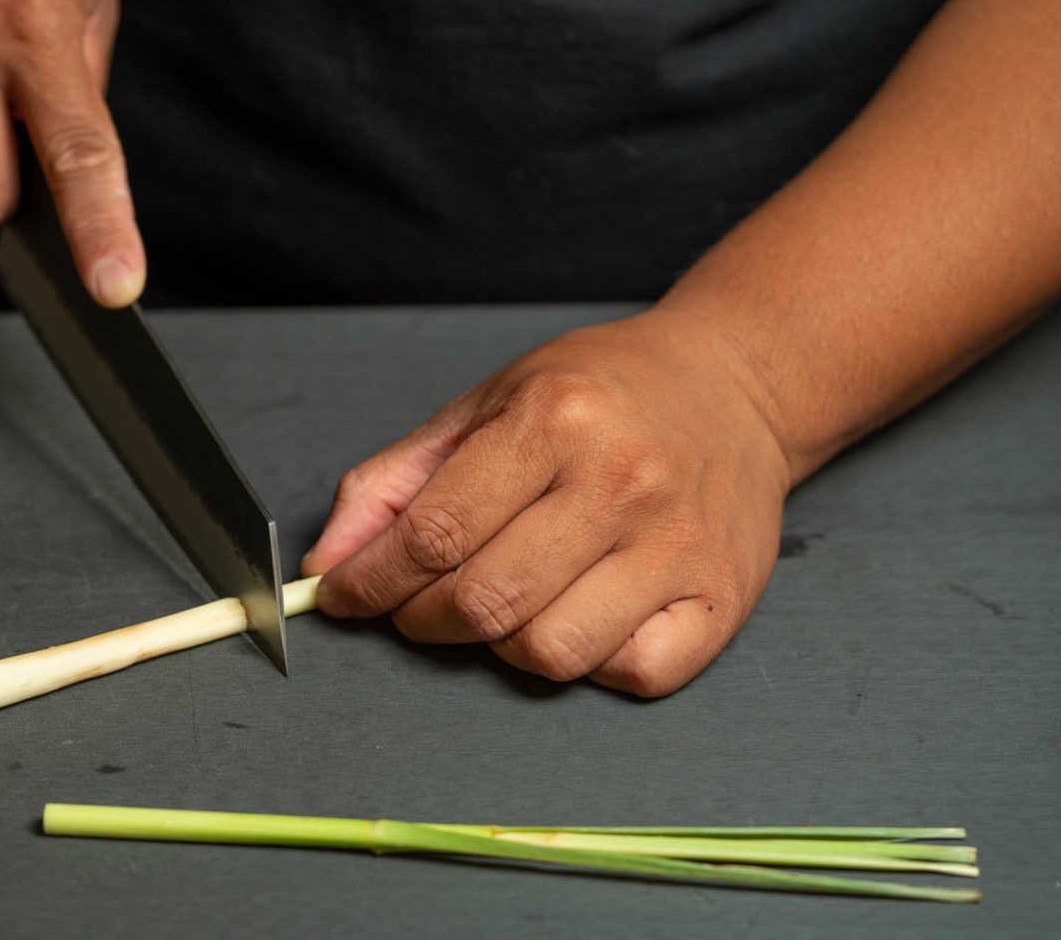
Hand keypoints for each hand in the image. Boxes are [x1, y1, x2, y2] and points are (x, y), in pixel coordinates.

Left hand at [300, 309, 792, 695]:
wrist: (734, 386)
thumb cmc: (599, 394)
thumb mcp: (486, 404)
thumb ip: (395, 481)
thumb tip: (326, 564)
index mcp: (555, 420)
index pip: (433, 534)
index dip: (370, 581)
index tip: (341, 598)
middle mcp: (621, 481)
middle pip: (483, 602)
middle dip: (420, 620)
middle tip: (414, 605)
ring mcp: (678, 544)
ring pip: (549, 653)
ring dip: (500, 646)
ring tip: (504, 603)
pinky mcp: (723, 596)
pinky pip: (631, 673)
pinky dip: (589, 664)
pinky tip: (579, 616)